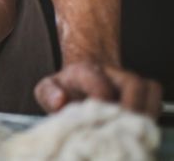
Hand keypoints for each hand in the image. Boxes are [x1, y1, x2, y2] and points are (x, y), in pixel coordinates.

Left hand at [35, 62, 162, 116]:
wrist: (83, 77)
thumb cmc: (65, 88)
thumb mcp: (47, 88)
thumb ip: (48, 93)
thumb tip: (60, 101)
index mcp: (85, 71)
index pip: (100, 84)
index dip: (102, 100)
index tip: (96, 117)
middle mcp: (112, 73)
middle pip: (133, 85)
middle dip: (129, 109)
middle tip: (118, 128)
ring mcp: (129, 81)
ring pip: (149, 90)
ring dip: (142, 113)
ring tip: (128, 130)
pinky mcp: (142, 92)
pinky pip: (155, 100)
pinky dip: (149, 115)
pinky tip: (135, 128)